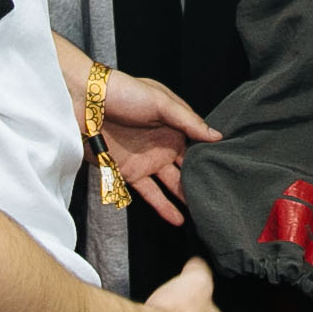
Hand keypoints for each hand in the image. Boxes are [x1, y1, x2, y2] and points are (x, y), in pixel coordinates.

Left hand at [99, 72, 219, 225]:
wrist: (84, 102)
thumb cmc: (123, 92)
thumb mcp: (161, 101)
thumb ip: (188, 121)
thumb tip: (216, 137)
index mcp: (174, 124)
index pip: (198, 144)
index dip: (211, 157)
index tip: (228, 172)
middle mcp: (164, 143)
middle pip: (187, 167)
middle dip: (201, 181)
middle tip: (221, 198)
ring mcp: (147, 160)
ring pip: (172, 183)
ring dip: (185, 198)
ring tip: (204, 214)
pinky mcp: (130, 173)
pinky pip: (150, 193)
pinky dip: (163, 207)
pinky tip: (178, 219)